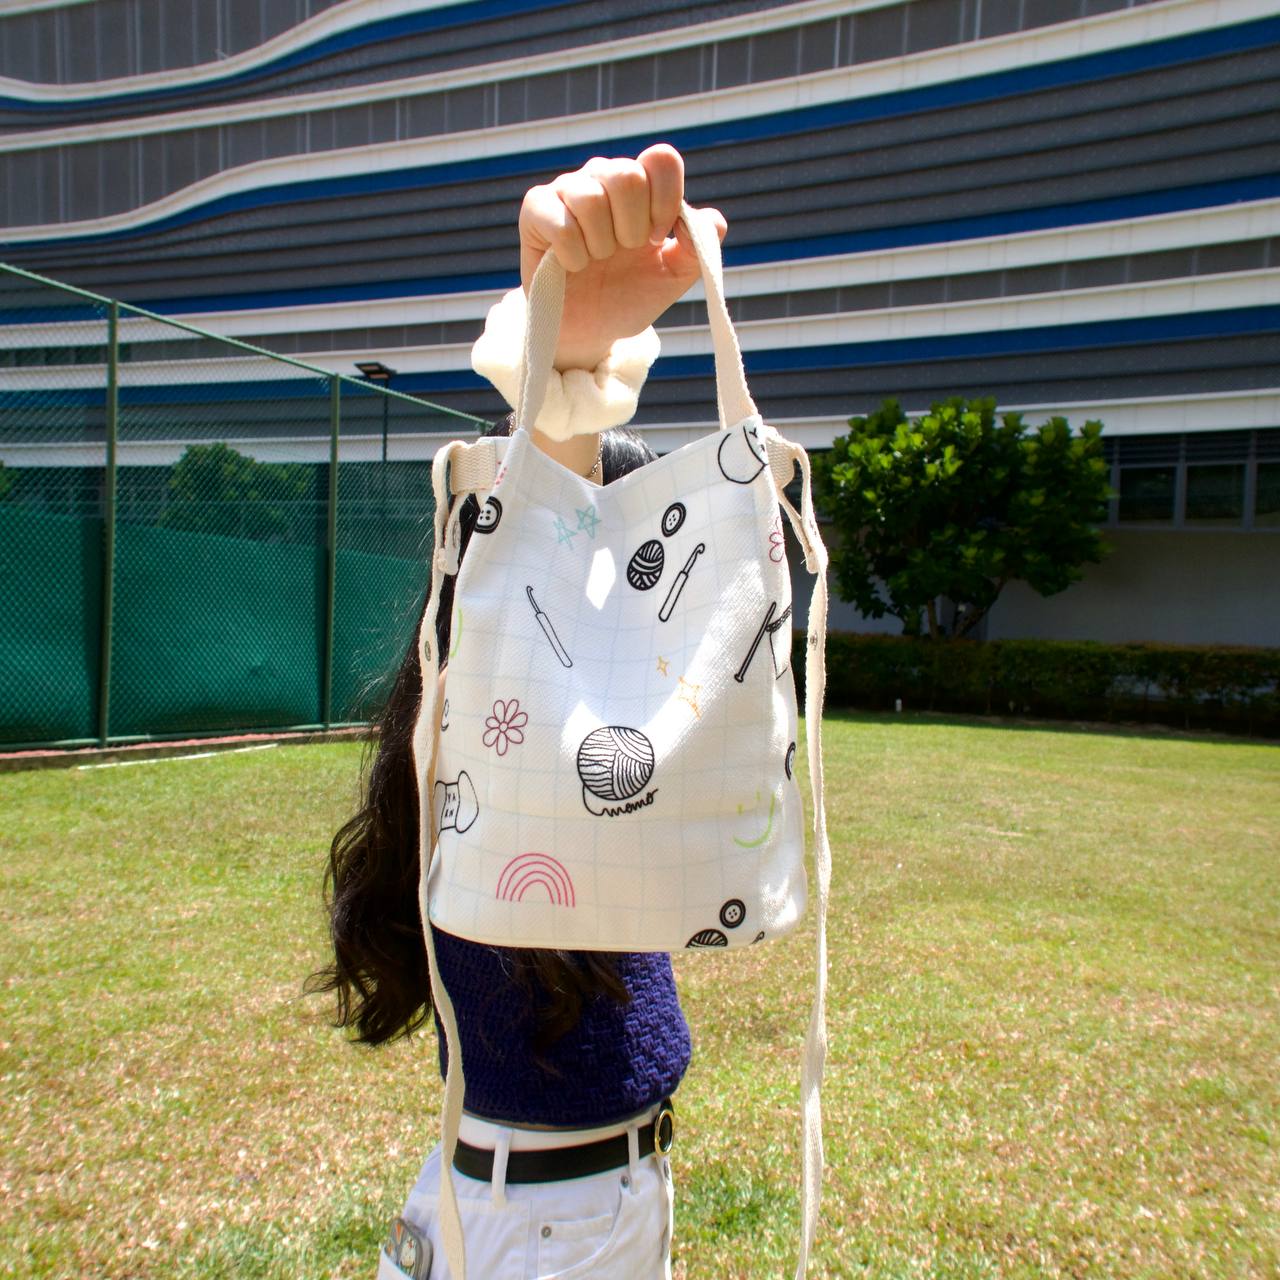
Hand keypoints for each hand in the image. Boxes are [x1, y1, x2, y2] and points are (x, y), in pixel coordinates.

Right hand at [518, 143, 727, 371]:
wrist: (591, 329)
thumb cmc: (630, 295)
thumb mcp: (673, 277)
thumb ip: (698, 248)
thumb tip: (709, 221)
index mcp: (641, 185)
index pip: (661, 160)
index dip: (665, 201)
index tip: (656, 239)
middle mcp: (604, 177)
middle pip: (626, 176)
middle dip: (631, 229)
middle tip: (623, 254)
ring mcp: (567, 190)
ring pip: (591, 198)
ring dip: (600, 245)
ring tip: (596, 261)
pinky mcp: (536, 210)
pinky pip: (560, 222)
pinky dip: (573, 255)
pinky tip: (573, 266)